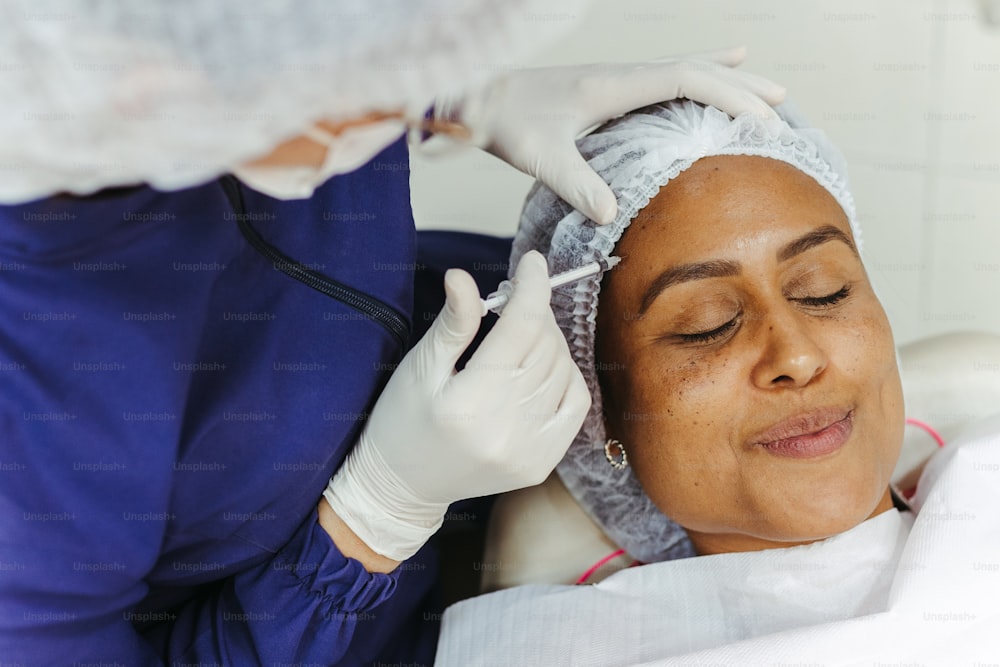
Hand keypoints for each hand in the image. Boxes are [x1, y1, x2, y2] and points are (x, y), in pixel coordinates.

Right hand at [323, 251, 590, 561]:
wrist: (403, 486)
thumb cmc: (402, 421)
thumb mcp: (420, 367)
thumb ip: (453, 323)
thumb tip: (464, 276)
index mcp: (471, 400)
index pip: (521, 327)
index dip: (532, 287)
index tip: (533, 261)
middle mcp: (506, 428)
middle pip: (546, 346)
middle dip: (536, 311)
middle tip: (514, 300)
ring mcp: (530, 450)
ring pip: (564, 371)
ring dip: (550, 342)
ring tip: (521, 336)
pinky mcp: (542, 463)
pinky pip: (575, 404)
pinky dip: (566, 375)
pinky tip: (541, 367)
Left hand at [440, 47, 784, 223]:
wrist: (477, 96)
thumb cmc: (506, 122)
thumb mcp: (540, 156)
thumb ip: (576, 183)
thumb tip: (613, 215)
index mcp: (613, 86)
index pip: (684, 80)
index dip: (727, 95)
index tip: (760, 120)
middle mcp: (622, 75)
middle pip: (696, 70)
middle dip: (742, 89)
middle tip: (783, 110)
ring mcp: (617, 78)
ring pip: (686, 69)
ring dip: (728, 79)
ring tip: (771, 91)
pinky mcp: (609, 87)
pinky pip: (665, 76)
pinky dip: (699, 72)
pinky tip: (718, 66)